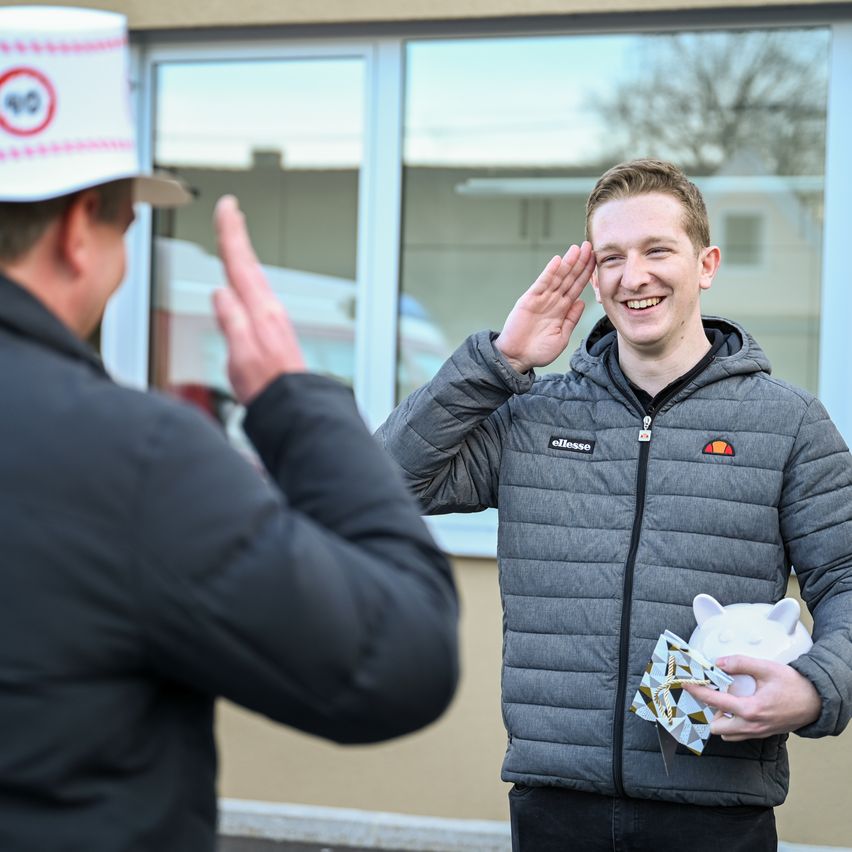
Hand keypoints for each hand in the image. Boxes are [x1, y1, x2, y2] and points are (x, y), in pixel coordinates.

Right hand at [212, 195, 305, 403]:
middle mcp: (269, 310)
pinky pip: (257, 292)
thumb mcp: (241, 356)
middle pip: (249, 264)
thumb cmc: (267, 386)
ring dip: (243, 254)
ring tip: (234, 236)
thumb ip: (232, 322)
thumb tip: (220, 292)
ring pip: (254, 276)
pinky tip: (245, 280)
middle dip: (237, 235)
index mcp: (259, 312)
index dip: (231, 234)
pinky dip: (248, 277)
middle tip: (230, 210)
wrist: (293, 405)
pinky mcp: (274, 329)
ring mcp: (273, 319)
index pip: (240, 264)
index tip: (227, 208)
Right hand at [494, 241, 594, 373]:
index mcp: (562, 309)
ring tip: (577, 249)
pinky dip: (549, 272)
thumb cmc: (538, 351)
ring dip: (567, 262)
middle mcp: (553, 301)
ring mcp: (541, 299)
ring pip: (557, 277)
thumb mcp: (562, 337)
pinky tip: (557, 260)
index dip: (586, 273)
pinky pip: (542, 283)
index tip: (596, 260)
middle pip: (569, 277)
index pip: (577, 287)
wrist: (517, 358)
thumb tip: (582, 302)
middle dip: (579, 262)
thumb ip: (571, 319)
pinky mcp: (529, 300)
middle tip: (589, 246)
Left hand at [683, 655, 820, 740]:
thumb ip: (740, 663)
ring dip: (721, 719)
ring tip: (725, 701)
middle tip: (710, 694)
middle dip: (709, 712)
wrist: (817, 701)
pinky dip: (732, 723)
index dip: (698, 692)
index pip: (715, 703)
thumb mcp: (766, 668)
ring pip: (727, 733)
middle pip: (716, 727)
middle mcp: (752, 725)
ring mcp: (758, 732)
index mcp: (751, 709)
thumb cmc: (794, 685)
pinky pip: (739, 734)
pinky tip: (735, 708)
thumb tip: (719, 662)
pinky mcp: (762, 733)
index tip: (687, 685)